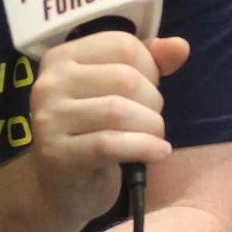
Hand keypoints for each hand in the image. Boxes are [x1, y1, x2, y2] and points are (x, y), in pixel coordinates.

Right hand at [26, 31, 190, 218]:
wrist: (60, 186)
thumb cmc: (93, 131)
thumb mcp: (117, 91)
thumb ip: (149, 63)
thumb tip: (181, 46)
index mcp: (62, 57)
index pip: (122, 45)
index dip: (150, 68)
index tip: (148, 90)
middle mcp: (50, 83)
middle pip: (125, 78)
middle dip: (153, 101)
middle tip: (150, 119)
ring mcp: (50, 119)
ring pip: (119, 111)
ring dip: (152, 126)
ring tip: (155, 137)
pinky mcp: (58, 153)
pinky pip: (112, 144)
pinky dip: (145, 147)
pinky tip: (158, 152)